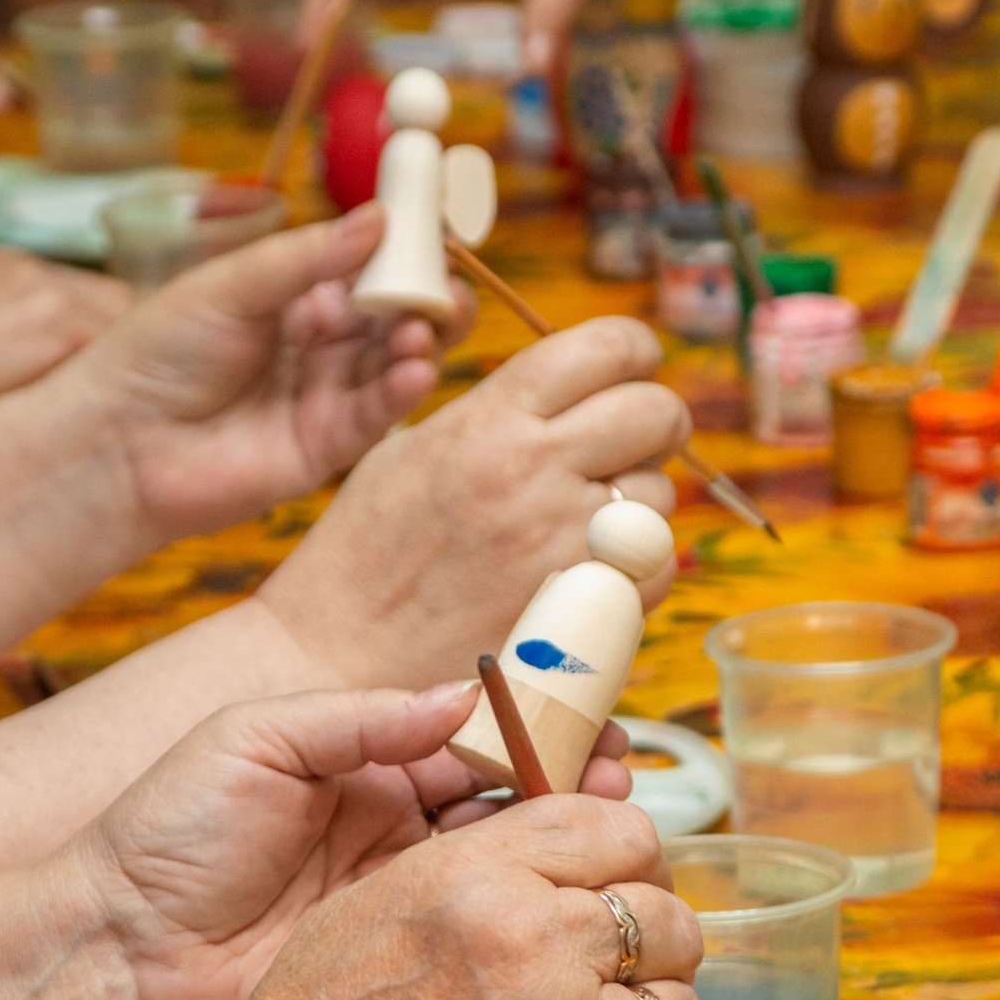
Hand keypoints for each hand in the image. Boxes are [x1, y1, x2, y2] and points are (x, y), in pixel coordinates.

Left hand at [73, 203, 475, 544]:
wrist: (117, 441)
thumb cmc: (156, 353)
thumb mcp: (230, 287)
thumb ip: (306, 258)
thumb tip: (380, 217)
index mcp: (295, 298)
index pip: (366, 265)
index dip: (403, 245)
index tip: (435, 220)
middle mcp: (319, 346)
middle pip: (394, 315)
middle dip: (427, 296)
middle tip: (444, 282)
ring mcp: (325, 397)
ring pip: (394, 363)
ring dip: (420, 341)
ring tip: (423, 325)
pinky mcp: (325, 448)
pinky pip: (375, 416)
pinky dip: (402, 391)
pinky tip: (416, 368)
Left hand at [84, 683, 630, 999]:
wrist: (116, 960)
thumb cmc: (165, 839)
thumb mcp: (253, 742)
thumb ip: (358, 717)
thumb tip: (460, 695)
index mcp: (363, 774)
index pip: (475, 746)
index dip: (539, 736)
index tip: (595, 726)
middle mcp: (395, 840)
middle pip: (509, 809)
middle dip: (574, 793)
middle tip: (624, 783)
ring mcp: (404, 910)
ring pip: (509, 876)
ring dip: (566, 855)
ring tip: (616, 834)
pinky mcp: (403, 975)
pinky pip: (481, 944)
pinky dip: (532, 926)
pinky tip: (572, 907)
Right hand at [184, 788, 704, 999]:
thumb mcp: (373, 904)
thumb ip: (478, 868)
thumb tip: (562, 869)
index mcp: (483, 878)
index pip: (619, 831)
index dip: (627, 865)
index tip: (615, 895)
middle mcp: (541, 946)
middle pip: (669, 918)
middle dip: (651, 948)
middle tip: (605, 983)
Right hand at [257, 314, 686, 692]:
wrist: (339, 653)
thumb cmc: (366, 552)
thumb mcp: (411, 449)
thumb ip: (493, 414)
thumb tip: (567, 396)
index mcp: (489, 418)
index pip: (607, 346)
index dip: (634, 352)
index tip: (632, 368)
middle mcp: (533, 470)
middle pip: (656, 412)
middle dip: (655, 423)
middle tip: (631, 444)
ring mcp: (562, 541)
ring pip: (660, 495)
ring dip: (639, 505)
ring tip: (588, 521)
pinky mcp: (579, 607)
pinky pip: (653, 571)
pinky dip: (635, 570)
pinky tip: (590, 572)